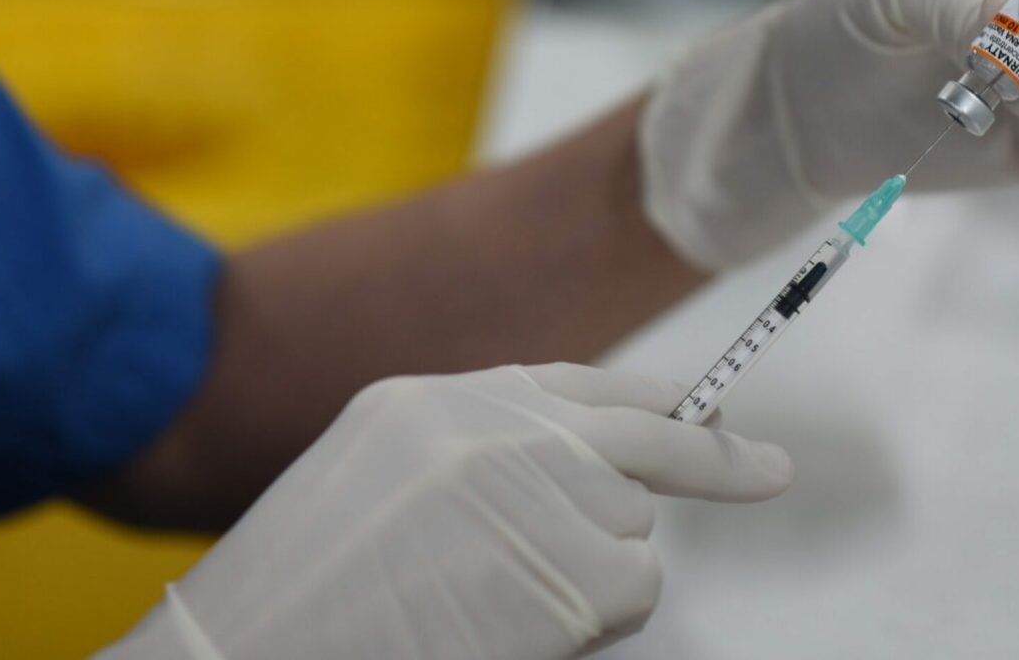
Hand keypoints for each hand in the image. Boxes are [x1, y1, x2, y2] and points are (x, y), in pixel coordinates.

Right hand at [100, 364, 790, 659]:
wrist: (247, 656)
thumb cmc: (302, 591)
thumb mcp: (381, 476)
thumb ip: (483, 452)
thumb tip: (603, 464)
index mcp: (437, 403)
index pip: (577, 386)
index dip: (651, 405)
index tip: (707, 412)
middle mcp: (495, 431)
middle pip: (641, 437)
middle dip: (714, 456)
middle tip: (771, 470)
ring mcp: (534, 496)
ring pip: (632, 535)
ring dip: (595, 578)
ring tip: (489, 606)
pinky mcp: (567, 573)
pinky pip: (631, 595)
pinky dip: (595, 623)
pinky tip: (513, 629)